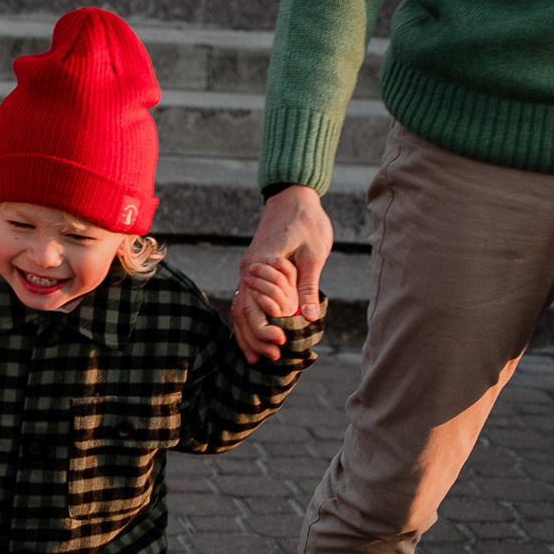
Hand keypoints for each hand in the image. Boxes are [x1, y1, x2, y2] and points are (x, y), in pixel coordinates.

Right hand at [231, 186, 331, 362]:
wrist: (293, 196)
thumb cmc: (306, 221)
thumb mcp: (313, 253)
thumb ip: (308, 284)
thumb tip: (309, 316)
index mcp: (259, 265)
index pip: (253, 305)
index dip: (264, 327)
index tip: (282, 341)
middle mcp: (248, 270)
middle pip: (242, 311)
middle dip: (255, 337)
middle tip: (274, 356)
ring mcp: (248, 271)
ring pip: (240, 309)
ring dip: (249, 334)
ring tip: (260, 358)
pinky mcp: (253, 272)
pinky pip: (245, 302)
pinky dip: (248, 323)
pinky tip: (255, 340)